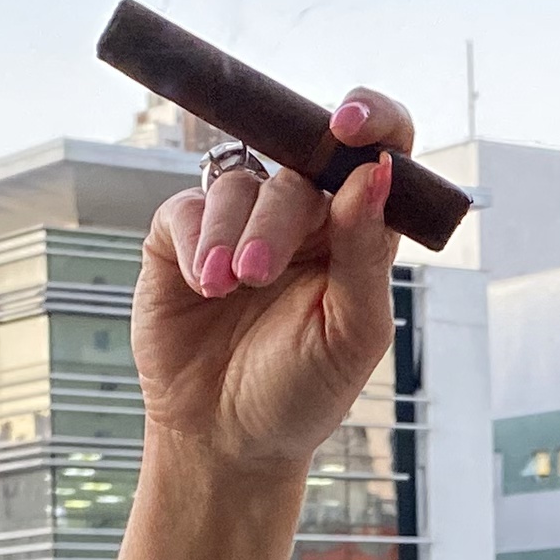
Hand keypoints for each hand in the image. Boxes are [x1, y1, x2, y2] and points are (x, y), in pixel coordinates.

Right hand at [102, 89, 412, 559]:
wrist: (226, 440)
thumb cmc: (301, 393)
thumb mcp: (350, 335)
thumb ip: (366, 256)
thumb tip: (374, 174)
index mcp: (356, 231)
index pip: (377, 149)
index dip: (373, 119)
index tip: (353, 122)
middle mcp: (302, 217)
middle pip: (299, 168)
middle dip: (278, 217)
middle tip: (259, 275)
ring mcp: (239, 224)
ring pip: (240, 184)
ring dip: (234, 235)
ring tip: (228, 288)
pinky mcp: (182, 239)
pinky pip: (189, 206)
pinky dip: (197, 240)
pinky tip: (204, 284)